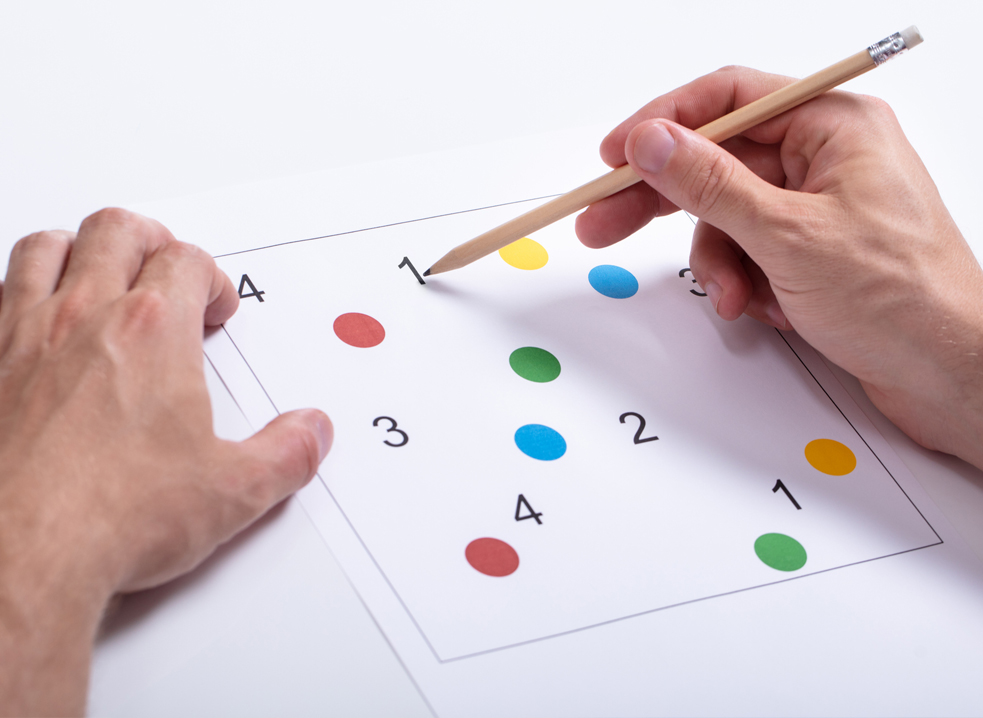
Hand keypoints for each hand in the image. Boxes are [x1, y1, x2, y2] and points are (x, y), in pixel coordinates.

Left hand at [0, 209, 331, 715]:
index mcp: (153, 332)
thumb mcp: (231, 492)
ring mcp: (22, 337)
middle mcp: (84, 319)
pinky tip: (32, 320)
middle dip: (149, 239)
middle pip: (117, 231)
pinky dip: (18, 292)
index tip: (215, 307)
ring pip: (46, 248)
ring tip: (97, 269)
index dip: (211, 277)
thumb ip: (285, 454)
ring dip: (78, 248)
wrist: (18, 551)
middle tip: (164, 262)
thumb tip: (310, 432)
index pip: (187, 261)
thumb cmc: (106, 514)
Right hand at [576, 67, 982, 468]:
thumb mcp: (788, 237)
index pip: (729, 98)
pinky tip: (764, 305)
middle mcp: (826, 159)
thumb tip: (653, 143)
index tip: (614, 155)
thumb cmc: (906, 301)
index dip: (663, 123)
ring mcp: (818, 207)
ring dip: (718, 260)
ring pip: (728, 215)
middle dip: (664, 199)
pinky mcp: (811, 250)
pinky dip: (743, 280)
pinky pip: (748, 250)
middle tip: (605, 221)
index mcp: (834, 127)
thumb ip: (710, 185)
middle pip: (718, 161)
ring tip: (736, 295)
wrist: (949, 376)